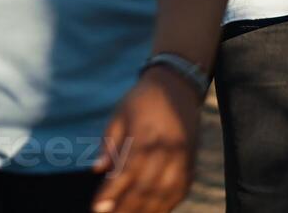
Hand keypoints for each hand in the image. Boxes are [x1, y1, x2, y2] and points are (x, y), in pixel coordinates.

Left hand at [91, 68, 199, 212]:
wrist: (177, 86)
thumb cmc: (142, 100)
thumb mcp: (119, 115)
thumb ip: (109, 144)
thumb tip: (98, 169)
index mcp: (144, 138)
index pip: (125, 173)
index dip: (111, 194)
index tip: (97, 208)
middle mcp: (165, 151)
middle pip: (144, 188)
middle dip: (125, 207)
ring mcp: (181, 159)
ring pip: (163, 194)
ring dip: (145, 210)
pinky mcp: (191, 164)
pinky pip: (180, 191)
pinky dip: (166, 205)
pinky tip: (154, 211)